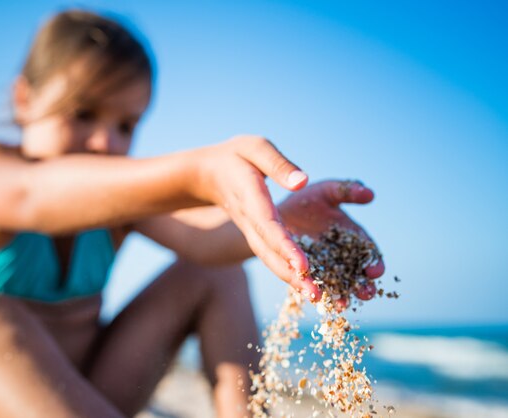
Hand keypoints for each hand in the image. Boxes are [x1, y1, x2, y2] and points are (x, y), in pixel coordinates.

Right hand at [193, 135, 311, 288]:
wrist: (207, 174)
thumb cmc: (235, 156)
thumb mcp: (255, 148)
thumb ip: (278, 164)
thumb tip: (303, 183)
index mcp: (250, 197)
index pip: (267, 225)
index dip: (284, 245)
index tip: (303, 264)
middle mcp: (249, 221)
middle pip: (268, 252)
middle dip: (290, 274)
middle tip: (315, 294)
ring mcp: (250, 232)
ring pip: (269, 259)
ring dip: (291, 279)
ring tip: (317, 297)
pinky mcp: (256, 236)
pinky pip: (271, 256)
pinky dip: (288, 272)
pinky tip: (308, 284)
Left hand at [278, 180, 384, 303]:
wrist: (279, 211)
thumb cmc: (307, 200)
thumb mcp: (327, 191)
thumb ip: (346, 191)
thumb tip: (369, 194)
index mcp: (351, 237)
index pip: (368, 252)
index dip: (373, 262)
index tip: (376, 270)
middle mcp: (338, 256)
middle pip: (354, 274)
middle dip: (361, 285)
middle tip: (366, 293)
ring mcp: (320, 267)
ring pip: (332, 283)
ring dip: (338, 295)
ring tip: (341, 304)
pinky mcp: (300, 273)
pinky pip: (307, 283)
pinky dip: (311, 290)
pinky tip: (314, 298)